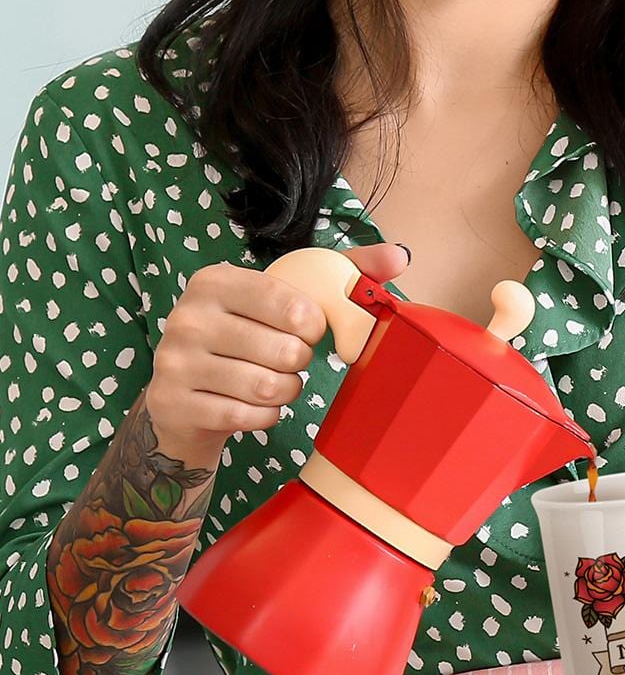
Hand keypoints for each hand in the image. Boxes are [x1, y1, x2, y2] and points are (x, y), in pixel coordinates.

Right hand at [146, 243, 409, 450]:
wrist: (185, 399)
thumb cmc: (248, 341)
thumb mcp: (284, 301)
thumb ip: (343, 273)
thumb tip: (398, 256)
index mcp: (216, 281)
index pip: (292, 304)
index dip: (314, 326)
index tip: (308, 330)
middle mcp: (189, 316)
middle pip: (285, 352)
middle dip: (298, 364)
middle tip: (286, 361)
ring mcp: (176, 360)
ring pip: (267, 388)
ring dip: (284, 393)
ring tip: (272, 384)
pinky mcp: (175, 403)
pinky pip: (247, 417)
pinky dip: (264, 418)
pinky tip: (252, 407)